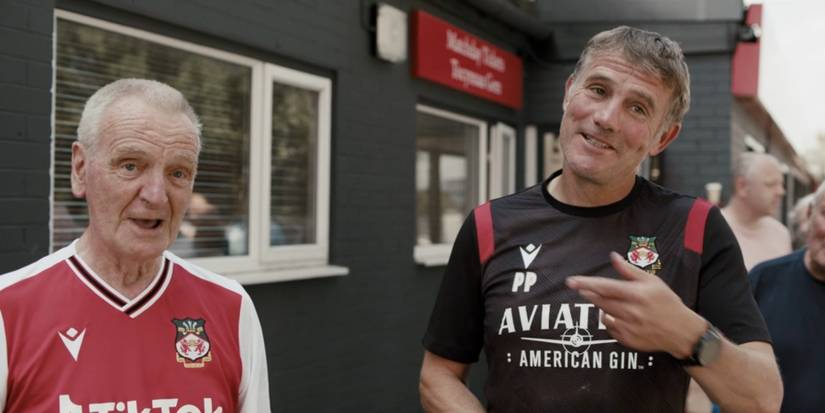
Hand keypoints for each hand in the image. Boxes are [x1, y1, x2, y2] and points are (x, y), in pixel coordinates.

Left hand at [565, 252, 705, 357]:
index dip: (586, 283)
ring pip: (603, 314)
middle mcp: (630, 311)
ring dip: (601, 307)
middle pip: (599, 301)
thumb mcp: (652, 282)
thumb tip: (613, 256)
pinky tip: (621, 317)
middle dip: (588, 293)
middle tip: (582, 288)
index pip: (604, 287)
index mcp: (635, 294)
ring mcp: (627, 327)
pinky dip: (610, 320)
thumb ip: (629, 270)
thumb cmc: (666, 302)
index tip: (571, 281)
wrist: (681, 332)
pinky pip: (609, 328)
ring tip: (616, 303)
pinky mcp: (627, 340)